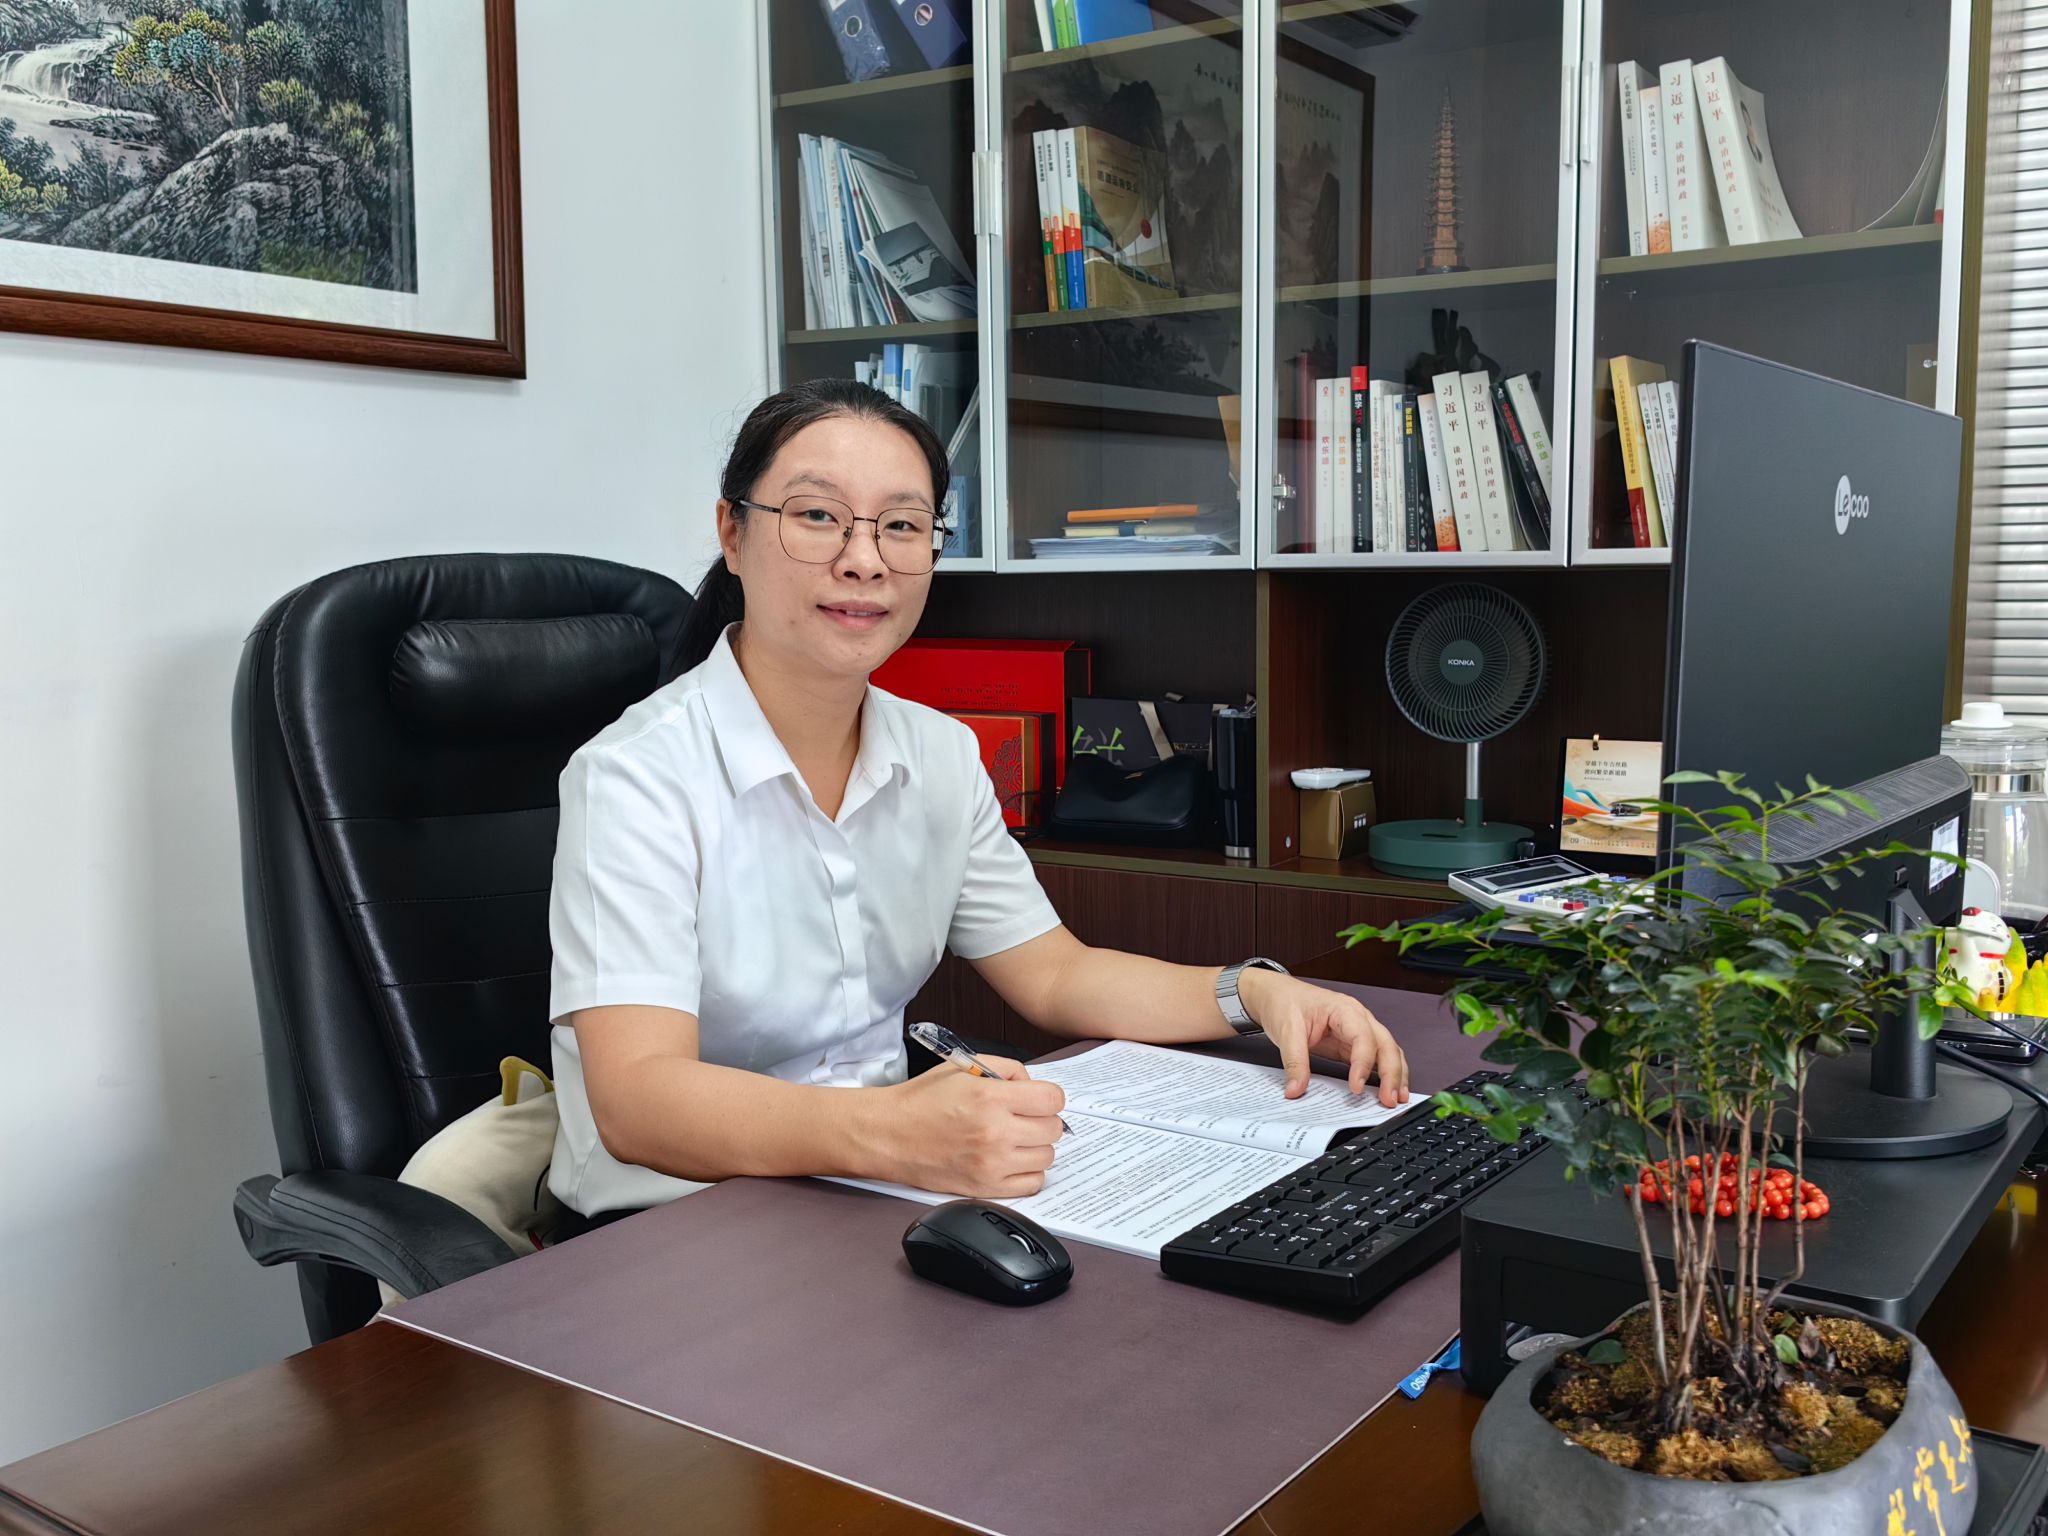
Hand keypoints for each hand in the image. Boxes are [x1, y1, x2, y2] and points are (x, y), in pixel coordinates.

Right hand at [880, 1057, 1066, 1198]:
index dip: (1049, 1096)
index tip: (1038, 1099)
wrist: (889, 1134)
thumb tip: (1032, 1084)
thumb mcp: (963, 1067)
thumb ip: (1007, 1069)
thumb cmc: (921, 1101)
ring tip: (1014, 1138)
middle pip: (1054, 1129)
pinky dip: (1027, 1172)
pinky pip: (1032, 1184)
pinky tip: (1010, 1160)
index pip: (1053, 1099)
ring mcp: (992, 1164)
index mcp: (990, 1097)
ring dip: (1037, 1146)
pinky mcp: (986, 1187)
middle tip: (1024, 1117)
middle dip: (1043, 1119)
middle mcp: (995, 1132)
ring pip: (1047, 1157)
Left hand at [1238, 970, 1410, 1107]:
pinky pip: (1376, 1058)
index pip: (1363, 1038)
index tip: (1356, 1088)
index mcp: (1344, 1010)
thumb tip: (1296, 1089)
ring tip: (1397, 1099)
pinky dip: (1386, 1074)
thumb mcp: (1286, 1032)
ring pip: (1388, 1051)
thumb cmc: (1285, 1004)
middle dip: (1391, 1074)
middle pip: (1386, 1045)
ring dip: (1396, 1075)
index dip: (1363, 1064)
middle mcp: (1358, 1018)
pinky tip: (1388, 1090)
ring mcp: (1359, 1031)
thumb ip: (1294, 1062)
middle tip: (1389, 1099)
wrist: (1276, 995)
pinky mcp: (1353, 1044)